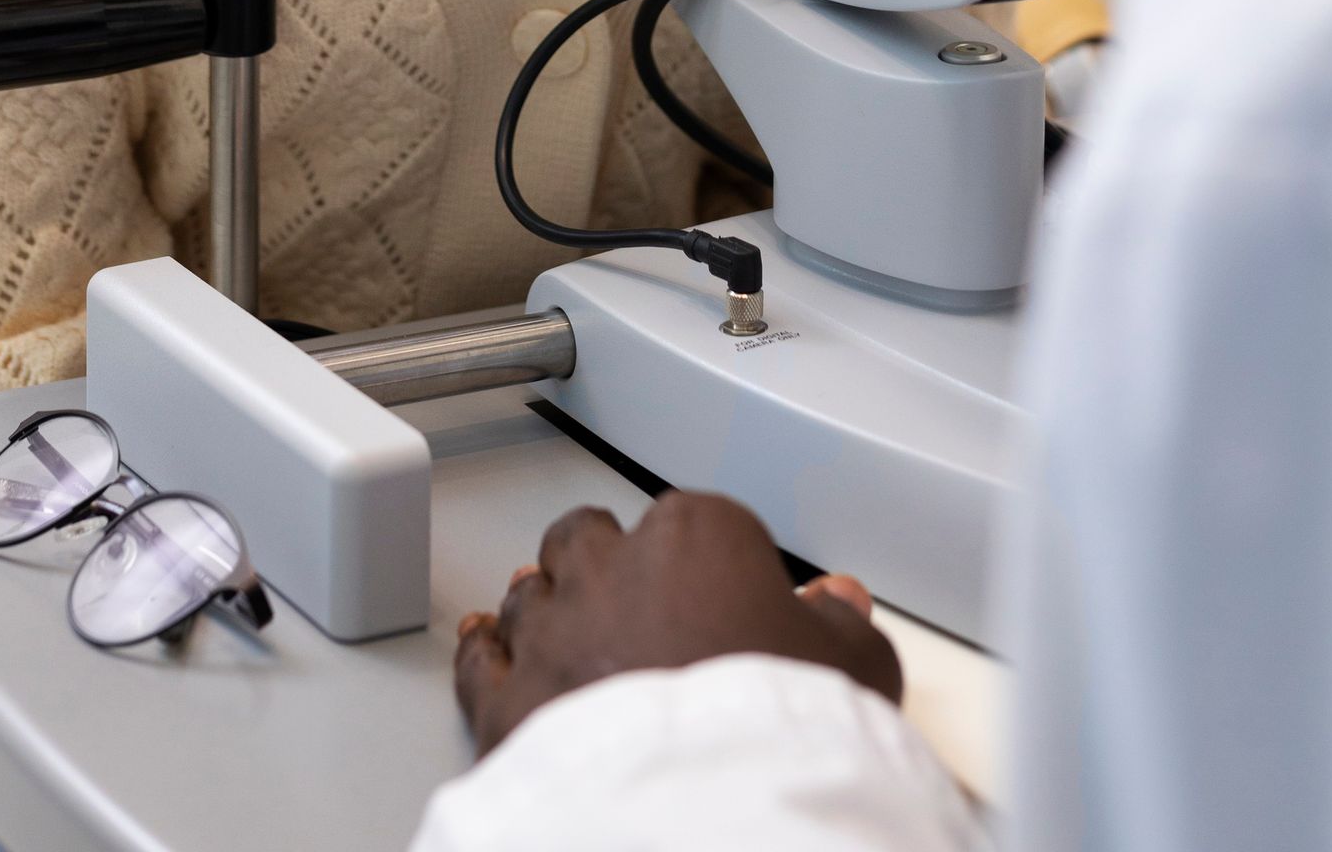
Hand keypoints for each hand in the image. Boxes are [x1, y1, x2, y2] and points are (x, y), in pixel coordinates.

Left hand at [453, 490, 902, 755]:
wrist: (701, 807)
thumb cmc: (772, 727)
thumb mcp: (852, 669)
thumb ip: (844, 623)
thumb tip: (842, 605)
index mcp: (697, 534)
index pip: (699, 524)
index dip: (710, 568)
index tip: (722, 603)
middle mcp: (613, 565)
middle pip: (593, 539)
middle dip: (607, 565)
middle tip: (636, 607)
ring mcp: (551, 630)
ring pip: (532, 591)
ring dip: (546, 607)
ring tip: (566, 629)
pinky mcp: (506, 700)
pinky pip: (480, 658)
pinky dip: (483, 652)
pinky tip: (485, 645)